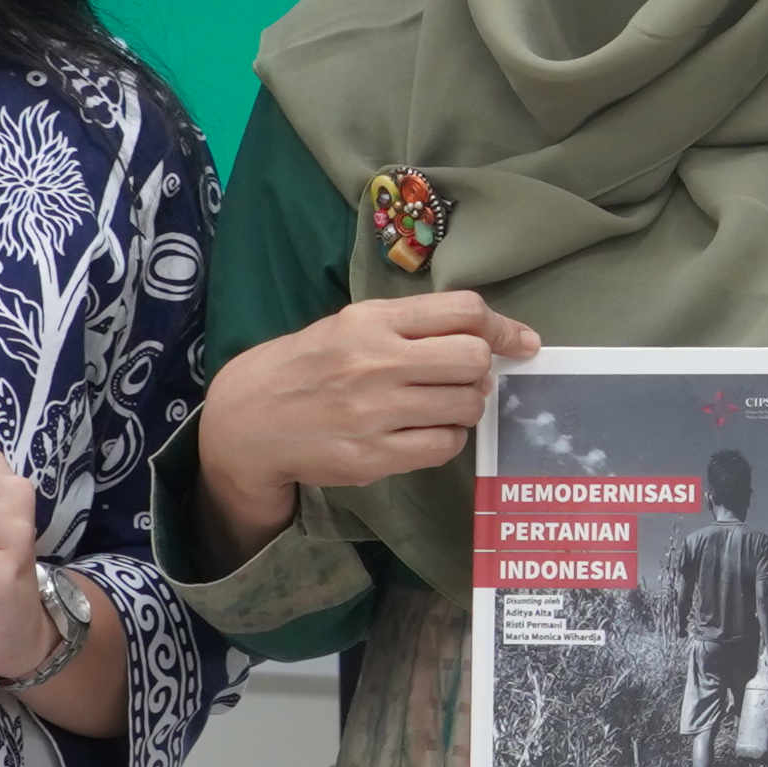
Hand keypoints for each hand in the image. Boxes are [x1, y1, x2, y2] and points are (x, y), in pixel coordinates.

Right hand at [190, 291, 544, 557]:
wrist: (247, 419)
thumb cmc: (308, 366)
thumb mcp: (350, 326)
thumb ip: (411, 325)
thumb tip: (488, 334)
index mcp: (372, 320)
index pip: (464, 311)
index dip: (503, 327)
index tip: (520, 342)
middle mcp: (375, 361)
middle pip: (473, 357)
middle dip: (482, 370)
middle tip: (465, 379)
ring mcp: (374, 411)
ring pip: (465, 405)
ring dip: (467, 407)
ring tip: (441, 406)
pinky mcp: (371, 456)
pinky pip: (442, 446)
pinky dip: (447, 439)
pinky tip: (426, 432)